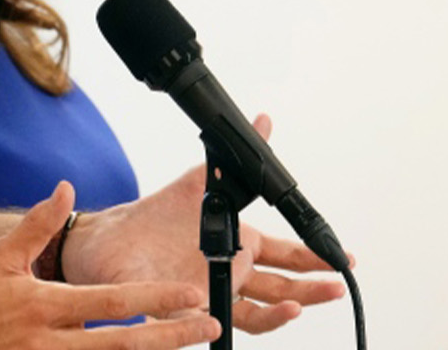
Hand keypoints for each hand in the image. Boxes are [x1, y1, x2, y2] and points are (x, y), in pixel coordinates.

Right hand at [0, 183, 218, 347]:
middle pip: (124, 343)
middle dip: (171, 336)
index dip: (155, 300)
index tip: (191, 295)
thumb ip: (38, 224)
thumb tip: (65, 189)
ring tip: (190, 348)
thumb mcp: (1, 259)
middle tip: (211, 327)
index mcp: (45, 306)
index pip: (112, 304)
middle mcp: (51, 342)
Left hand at [64, 116, 346, 335]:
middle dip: (310, 290)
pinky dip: (219, 324)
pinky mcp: (181, 310)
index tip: (340, 258)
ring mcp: (209, 293)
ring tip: (294, 307)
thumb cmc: (154, 217)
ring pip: (253, 313)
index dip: (314, 259)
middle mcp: (230, 272)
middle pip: (281, 288)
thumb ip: (232, 159)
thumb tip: (264, 123)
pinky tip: (227, 318)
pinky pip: (203, 324)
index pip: (287, 256)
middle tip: (335, 287)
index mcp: (240, 243)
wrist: (108, 242)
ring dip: (277, 312)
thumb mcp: (197, 181)